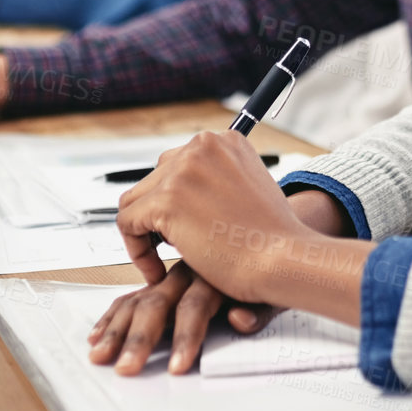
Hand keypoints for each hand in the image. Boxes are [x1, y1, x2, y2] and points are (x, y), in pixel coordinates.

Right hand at [88, 261, 276, 375]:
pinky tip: (101, 330)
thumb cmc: (271, 275)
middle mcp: (190, 270)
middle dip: (139, 338)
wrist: (268, 243)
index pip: (194, 306)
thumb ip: (257, 313)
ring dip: (116, 327)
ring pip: (137, 297)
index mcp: (217, 273)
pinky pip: (132, 294)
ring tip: (100, 353)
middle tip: (126, 367)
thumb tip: (239, 320)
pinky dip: (115, 312)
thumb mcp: (272, 297)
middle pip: (156, 302)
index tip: (177, 367)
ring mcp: (174, 275)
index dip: (185, 338)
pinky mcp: (163, 282)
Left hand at [114, 132, 367, 323]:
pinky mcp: (166, 199)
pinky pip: (127, 222)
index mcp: (224, 140)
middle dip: (160, 216)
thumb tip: (185, 196)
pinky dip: (136, 251)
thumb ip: (217, 182)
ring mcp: (183, 170)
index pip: (178, 165)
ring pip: (136, 201)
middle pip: (155, 179)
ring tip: (163, 260)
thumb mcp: (249, 190)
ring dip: (145, 232)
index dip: (177, 202)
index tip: (185, 230)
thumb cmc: (272, 239)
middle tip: (176, 248)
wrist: (284, 259)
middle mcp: (202, 145)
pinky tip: (157, 270)